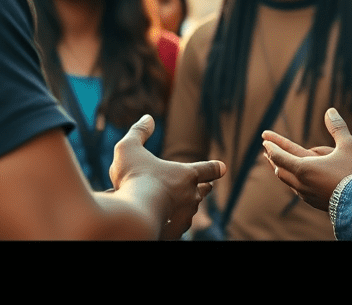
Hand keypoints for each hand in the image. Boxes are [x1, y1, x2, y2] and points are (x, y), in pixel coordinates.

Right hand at [110, 115, 225, 238]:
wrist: (133, 216)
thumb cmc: (133, 179)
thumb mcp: (129, 148)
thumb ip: (139, 132)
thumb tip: (148, 118)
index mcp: (186, 174)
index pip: (208, 169)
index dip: (214, 167)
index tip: (222, 168)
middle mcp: (191, 196)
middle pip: (203, 192)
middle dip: (204, 188)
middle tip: (206, 187)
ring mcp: (184, 217)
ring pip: (191, 211)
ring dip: (188, 206)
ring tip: (182, 206)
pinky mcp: (175, 233)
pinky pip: (179, 227)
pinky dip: (175, 223)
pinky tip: (169, 223)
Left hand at [261, 108, 351, 211]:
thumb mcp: (348, 146)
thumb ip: (338, 128)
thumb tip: (330, 110)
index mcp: (304, 168)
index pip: (280, 156)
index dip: (272, 146)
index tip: (264, 140)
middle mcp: (301, 183)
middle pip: (280, 169)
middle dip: (273, 157)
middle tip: (266, 150)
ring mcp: (307, 195)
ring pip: (288, 181)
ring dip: (281, 170)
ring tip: (277, 165)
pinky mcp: (314, 203)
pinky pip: (297, 190)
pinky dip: (292, 181)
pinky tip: (296, 182)